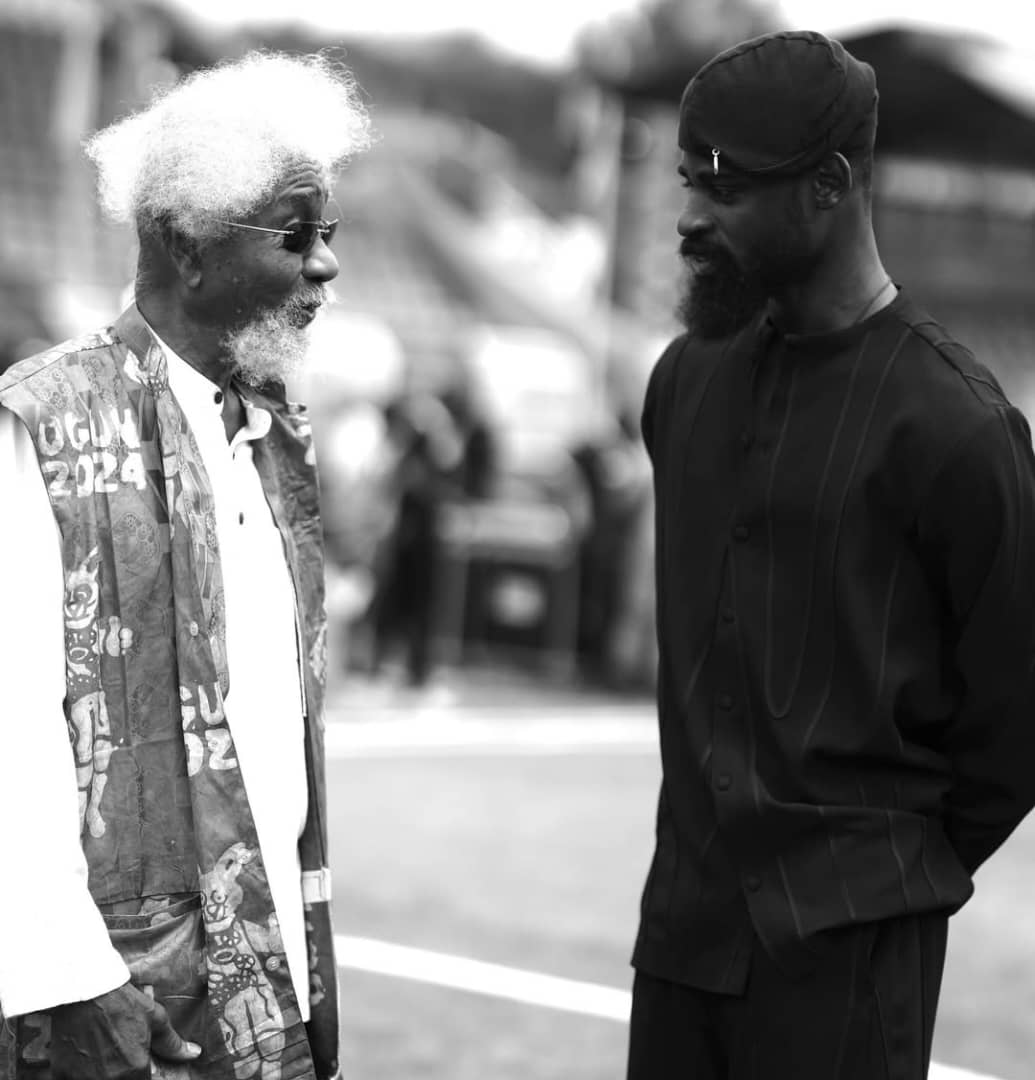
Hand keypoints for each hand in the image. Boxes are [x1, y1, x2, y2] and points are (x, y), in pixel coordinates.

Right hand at [49, 981, 201, 1079]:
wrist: (84, 990)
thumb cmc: (123, 1002)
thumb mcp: (154, 1018)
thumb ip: (172, 1043)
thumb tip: (194, 1054)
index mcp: (134, 1069)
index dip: (143, 1075)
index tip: (139, 1065)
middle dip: (123, 1074)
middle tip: (119, 1056)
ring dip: (102, 1075)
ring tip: (103, 1057)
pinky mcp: (60, 1075)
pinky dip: (80, 1075)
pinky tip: (85, 1060)